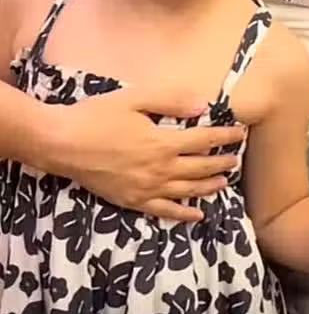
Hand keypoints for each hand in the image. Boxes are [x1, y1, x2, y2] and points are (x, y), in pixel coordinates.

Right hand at [40, 88, 245, 221]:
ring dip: (209, 187)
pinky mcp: (132, 201)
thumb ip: (170, 101)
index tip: (241, 132)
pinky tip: (197, 214)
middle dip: (222, 162)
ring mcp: (146, 188)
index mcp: (162, 142)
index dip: (224, 136)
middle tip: (236, 159)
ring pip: (187, 191)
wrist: (62, 143)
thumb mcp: (135, 99)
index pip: (204, 139)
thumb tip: (202, 106)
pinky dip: (183, 214)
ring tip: (225, 182)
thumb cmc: (97, 116)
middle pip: (200, 167)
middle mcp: (159, 169)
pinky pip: (164, 211)